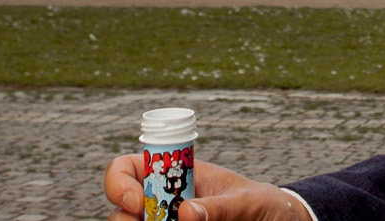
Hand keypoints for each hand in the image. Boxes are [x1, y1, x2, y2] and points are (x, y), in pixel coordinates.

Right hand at [106, 152, 308, 220]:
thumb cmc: (264, 205)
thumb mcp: (248, 201)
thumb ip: (220, 207)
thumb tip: (187, 214)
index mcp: (175, 174)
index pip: (127, 169)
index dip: (121, 183)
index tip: (137, 203)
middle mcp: (164, 202)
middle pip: (121, 211)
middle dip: (126, 220)